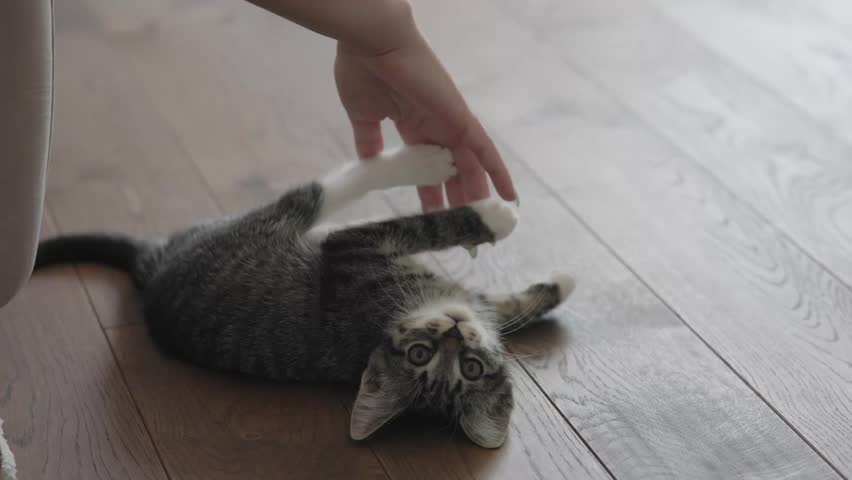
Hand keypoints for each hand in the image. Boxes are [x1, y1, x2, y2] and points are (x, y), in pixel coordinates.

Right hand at [334, 32, 516, 210]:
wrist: (369, 43)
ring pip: (471, 168)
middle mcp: (436, 129)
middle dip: (460, 205)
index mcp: (413, 128)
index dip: (433, 198)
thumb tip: (369, 162)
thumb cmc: (363, 71)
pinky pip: (485, 149)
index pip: (428, 172)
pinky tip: (510, 196)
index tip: (436, 222)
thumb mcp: (363, 116)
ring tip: (485, 228)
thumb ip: (369, 140)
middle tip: (466, 237)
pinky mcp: (459, 117)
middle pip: (454, 174)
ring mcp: (449, 123)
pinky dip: (498, 171)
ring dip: (478, 198)